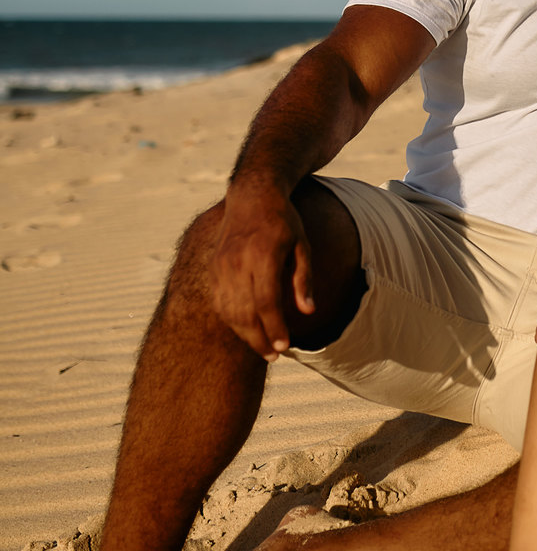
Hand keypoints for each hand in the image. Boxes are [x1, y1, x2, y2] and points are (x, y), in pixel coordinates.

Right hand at [210, 185, 315, 359]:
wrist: (251, 194)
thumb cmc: (283, 220)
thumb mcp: (303, 245)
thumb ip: (304, 279)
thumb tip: (308, 311)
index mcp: (263, 254)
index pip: (266, 301)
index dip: (274, 327)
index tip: (285, 347)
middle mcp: (238, 261)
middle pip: (245, 311)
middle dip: (259, 339)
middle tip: (275, 356)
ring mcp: (222, 265)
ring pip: (229, 310)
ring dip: (245, 334)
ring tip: (263, 348)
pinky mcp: (214, 267)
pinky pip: (219, 301)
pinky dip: (232, 320)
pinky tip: (246, 329)